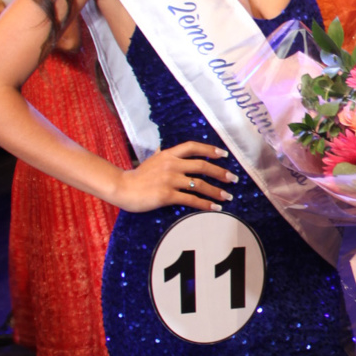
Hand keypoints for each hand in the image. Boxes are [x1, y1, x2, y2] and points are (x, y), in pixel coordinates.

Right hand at [111, 141, 238, 212]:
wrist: (121, 187)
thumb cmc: (136, 176)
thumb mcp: (152, 160)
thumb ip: (163, 156)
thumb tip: (166, 150)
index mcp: (168, 154)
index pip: (193, 147)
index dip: (210, 150)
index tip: (224, 155)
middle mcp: (172, 165)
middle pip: (202, 166)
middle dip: (221, 173)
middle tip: (233, 179)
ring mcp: (170, 180)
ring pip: (200, 184)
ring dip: (217, 191)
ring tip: (228, 197)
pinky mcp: (167, 195)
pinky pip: (191, 199)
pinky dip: (205, 204)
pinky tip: (214, 208)